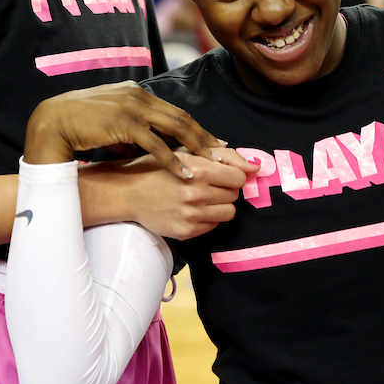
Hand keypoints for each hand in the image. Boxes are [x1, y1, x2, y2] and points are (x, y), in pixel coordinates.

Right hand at [26, 81, 244, 179]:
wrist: (53, 120)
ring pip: (175, 128)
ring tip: (214, 165)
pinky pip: (155, 144)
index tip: (215, 144)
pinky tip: (185, 172)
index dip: (197, 129)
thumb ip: (130, 131)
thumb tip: (144, 150)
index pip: (175, 112)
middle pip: (182, 118)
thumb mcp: (111, 122)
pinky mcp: (124, 123)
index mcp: (137, 93)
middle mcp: (139, 97)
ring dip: (197, 148)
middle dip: (206, 138)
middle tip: (226, 155)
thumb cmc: (78, 123)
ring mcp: (132, 108)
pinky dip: (173, 159)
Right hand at [98, 150, 255, 239]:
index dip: (232, 175)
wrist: (127, 192)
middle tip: (205, 186)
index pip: (240, 177)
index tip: (220, 175)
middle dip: (224, 189)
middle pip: (235, 195)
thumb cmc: (158, 168)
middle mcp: (196, 193)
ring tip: (200, 198)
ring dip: (219, 205)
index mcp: (199, 170)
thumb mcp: (187, 153)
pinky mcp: (186, 231)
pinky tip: (191, 209)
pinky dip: (207, 218)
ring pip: (228, 213)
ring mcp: (191, 214)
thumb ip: (224, 157)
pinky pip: (213, 226)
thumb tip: (255, 167)